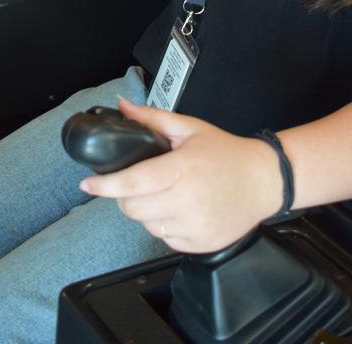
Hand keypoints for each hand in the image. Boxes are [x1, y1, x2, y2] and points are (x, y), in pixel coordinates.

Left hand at [79, 99, 282, 253]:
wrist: (264, 180)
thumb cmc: (226, 153)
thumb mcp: (188, 128)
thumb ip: (151, 119)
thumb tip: (121, 107)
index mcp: (181, 170)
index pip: (131, 183)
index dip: (104, 186)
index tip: (87, 184)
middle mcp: (187, 202)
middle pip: (132, 207)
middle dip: (126, 194)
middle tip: (139, 181)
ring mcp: (194, 226)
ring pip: (147, 225)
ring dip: (146, 211)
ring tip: (165, 193)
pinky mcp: (200, 244)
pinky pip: (166, 239)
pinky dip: (164, 225)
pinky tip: (179, 208)